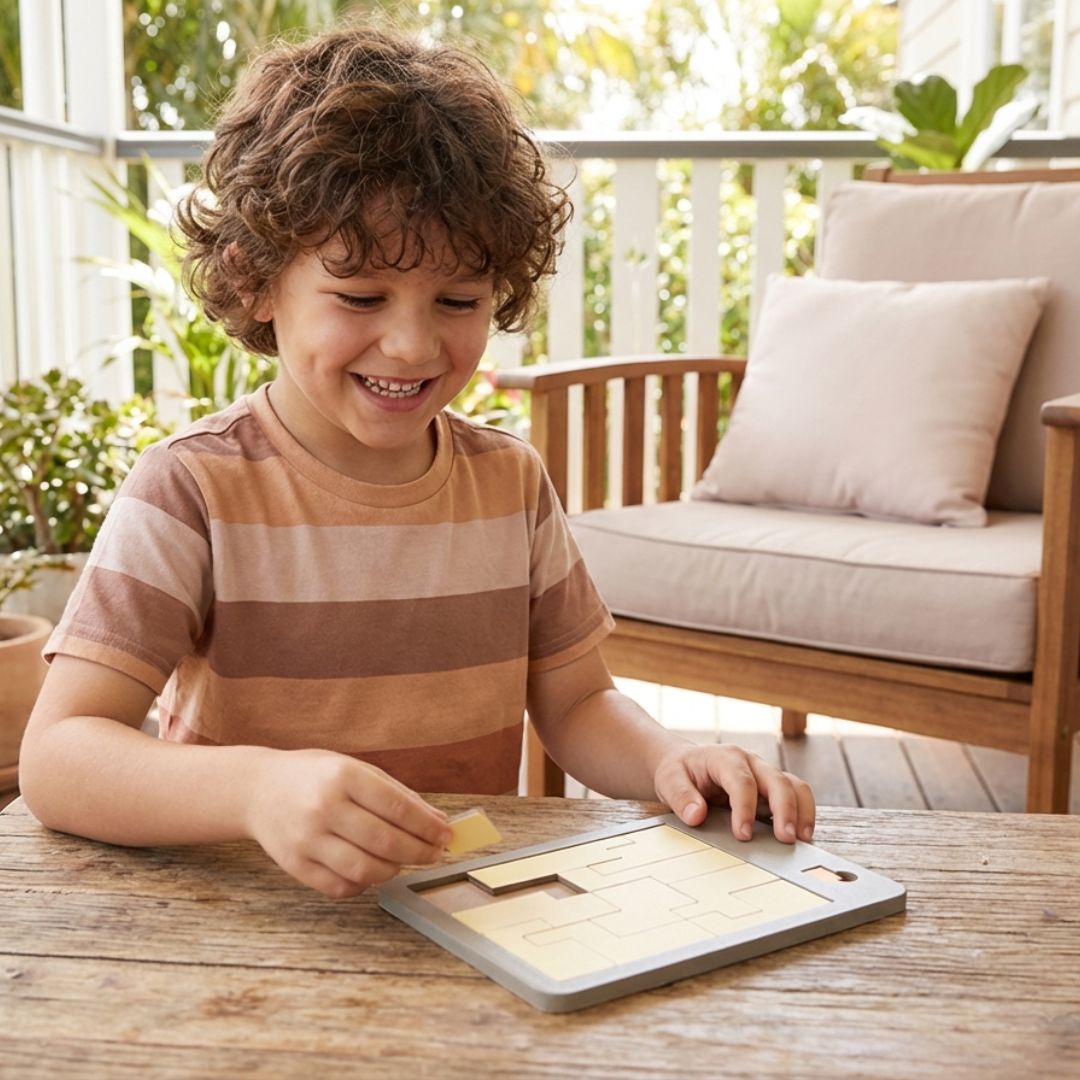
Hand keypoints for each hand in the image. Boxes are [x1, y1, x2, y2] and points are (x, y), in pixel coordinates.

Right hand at [245, 748, 452, 897]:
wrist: (258, 789)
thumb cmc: (315, 777)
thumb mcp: (355, 770)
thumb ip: (397, 794)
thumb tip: (438, 822)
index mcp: (342, 776)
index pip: (397, 807)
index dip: (427, 826)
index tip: (446, 835)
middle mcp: (323, 807)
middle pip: (384, 841)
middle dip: (419, 851)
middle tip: (435, 853)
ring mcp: (306, 839)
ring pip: (364, 870)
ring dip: (394, 870)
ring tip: (402, 861)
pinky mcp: (295, 866)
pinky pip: (340, 887)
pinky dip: (364, 884)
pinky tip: (372, 870)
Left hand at [653, 744, 814, 844]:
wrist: (685, 764)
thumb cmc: (679, 771)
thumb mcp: (669, 779)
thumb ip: (680, 796)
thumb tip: (696, 816)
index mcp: (725, 758)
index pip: (741, 781)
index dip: (745, 808)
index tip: (743, 835)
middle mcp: (751, 763)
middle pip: (777, 780)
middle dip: (786, 809)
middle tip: (786, 839)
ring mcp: (764, 775)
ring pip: (794, 786)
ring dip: (802, 812)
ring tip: (802, 840)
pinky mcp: (772, 790)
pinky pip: (796, 797)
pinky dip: (803, 815)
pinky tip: (800, 837)